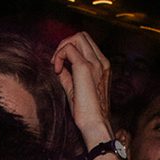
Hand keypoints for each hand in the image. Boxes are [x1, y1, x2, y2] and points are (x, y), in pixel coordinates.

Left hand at [51, 32, 113, 146]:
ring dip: (62, 47)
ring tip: (57, 65)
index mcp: (102, 66)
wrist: (95, 124)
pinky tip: (57, 70)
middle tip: (57, 62)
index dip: (69, 49)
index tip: (60, 66)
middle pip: (82, 35)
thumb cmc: (87, 112)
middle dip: (65, 44)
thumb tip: (58, 67)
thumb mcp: (76, 89)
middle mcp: (101, 62)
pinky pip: (69, 49)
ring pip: (78, 37)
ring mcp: (95, 63)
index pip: (85, 44)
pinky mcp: (85, 68)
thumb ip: (68, 75)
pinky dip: (59, 56)